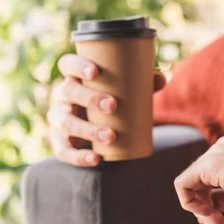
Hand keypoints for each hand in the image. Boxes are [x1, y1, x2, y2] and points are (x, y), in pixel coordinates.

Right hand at [47, 54, 166, 166]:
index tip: (95, 72)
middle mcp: (62, 97)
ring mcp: (58, 120)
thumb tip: (164, 77)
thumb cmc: (113, 103)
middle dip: (89, 98)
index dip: (78, 66)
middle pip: (68, 92)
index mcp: (75, 78)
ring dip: (87, 130)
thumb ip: (144, 84)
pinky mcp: (60, 143)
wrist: (99, 132)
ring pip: (66, 123)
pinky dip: (79, 157)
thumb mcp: (127, 93)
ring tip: (111, 135)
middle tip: (113, 105)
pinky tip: (96, 158)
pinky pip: (63, 151)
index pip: (68, 65)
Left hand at [173, 136, 223, 223]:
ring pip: (188, 183)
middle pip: (196, 181)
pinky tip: (210, 216)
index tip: (220, 223)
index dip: (209, 204)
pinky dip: (191, 204)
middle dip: (203, 208)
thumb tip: (211, 207)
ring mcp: (216, 153)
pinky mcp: (209, 164)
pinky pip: (183, 185)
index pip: (208, 179)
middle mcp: (222, 148)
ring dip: (199, 209)